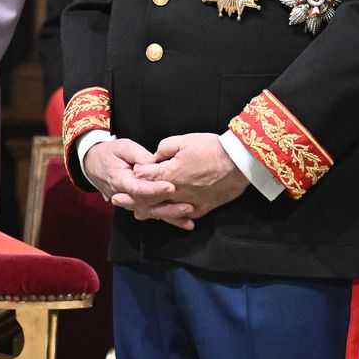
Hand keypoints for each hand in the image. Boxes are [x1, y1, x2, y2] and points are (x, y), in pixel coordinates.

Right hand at [83, 139, 183, 223]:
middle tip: (187, 205)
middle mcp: (125, 195)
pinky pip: (152, 213)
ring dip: (170, 216)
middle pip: (147, 205)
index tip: (171, 187)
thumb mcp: (122, 147)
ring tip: (189, 216)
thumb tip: (152, 161)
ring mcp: (130, 202)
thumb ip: (137, 154)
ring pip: (151, 212)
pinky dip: (168, 218)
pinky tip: (184, 222)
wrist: (94, 164)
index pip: (139, 189)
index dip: (155, 189)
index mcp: (120, 180)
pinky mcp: (137, 204)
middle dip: (168, 207)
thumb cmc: (110, 153)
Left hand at [131, 133, 250, 228]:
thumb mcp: (184, 140)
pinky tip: (168, 217)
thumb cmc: (212, 148)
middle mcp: (176, 192)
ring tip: (138, 213)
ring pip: (164, 210)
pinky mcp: (202, 208)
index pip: (144, 178)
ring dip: (149, 211)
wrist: (239, 163)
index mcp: (169, 174)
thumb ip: (164, 148)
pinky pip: (184, 215)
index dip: (135, 177)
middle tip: (118, 201)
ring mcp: (189, 202)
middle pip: (149, 199)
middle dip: (133, 199)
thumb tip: (155, 157)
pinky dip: (174, 216)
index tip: (128, 176)